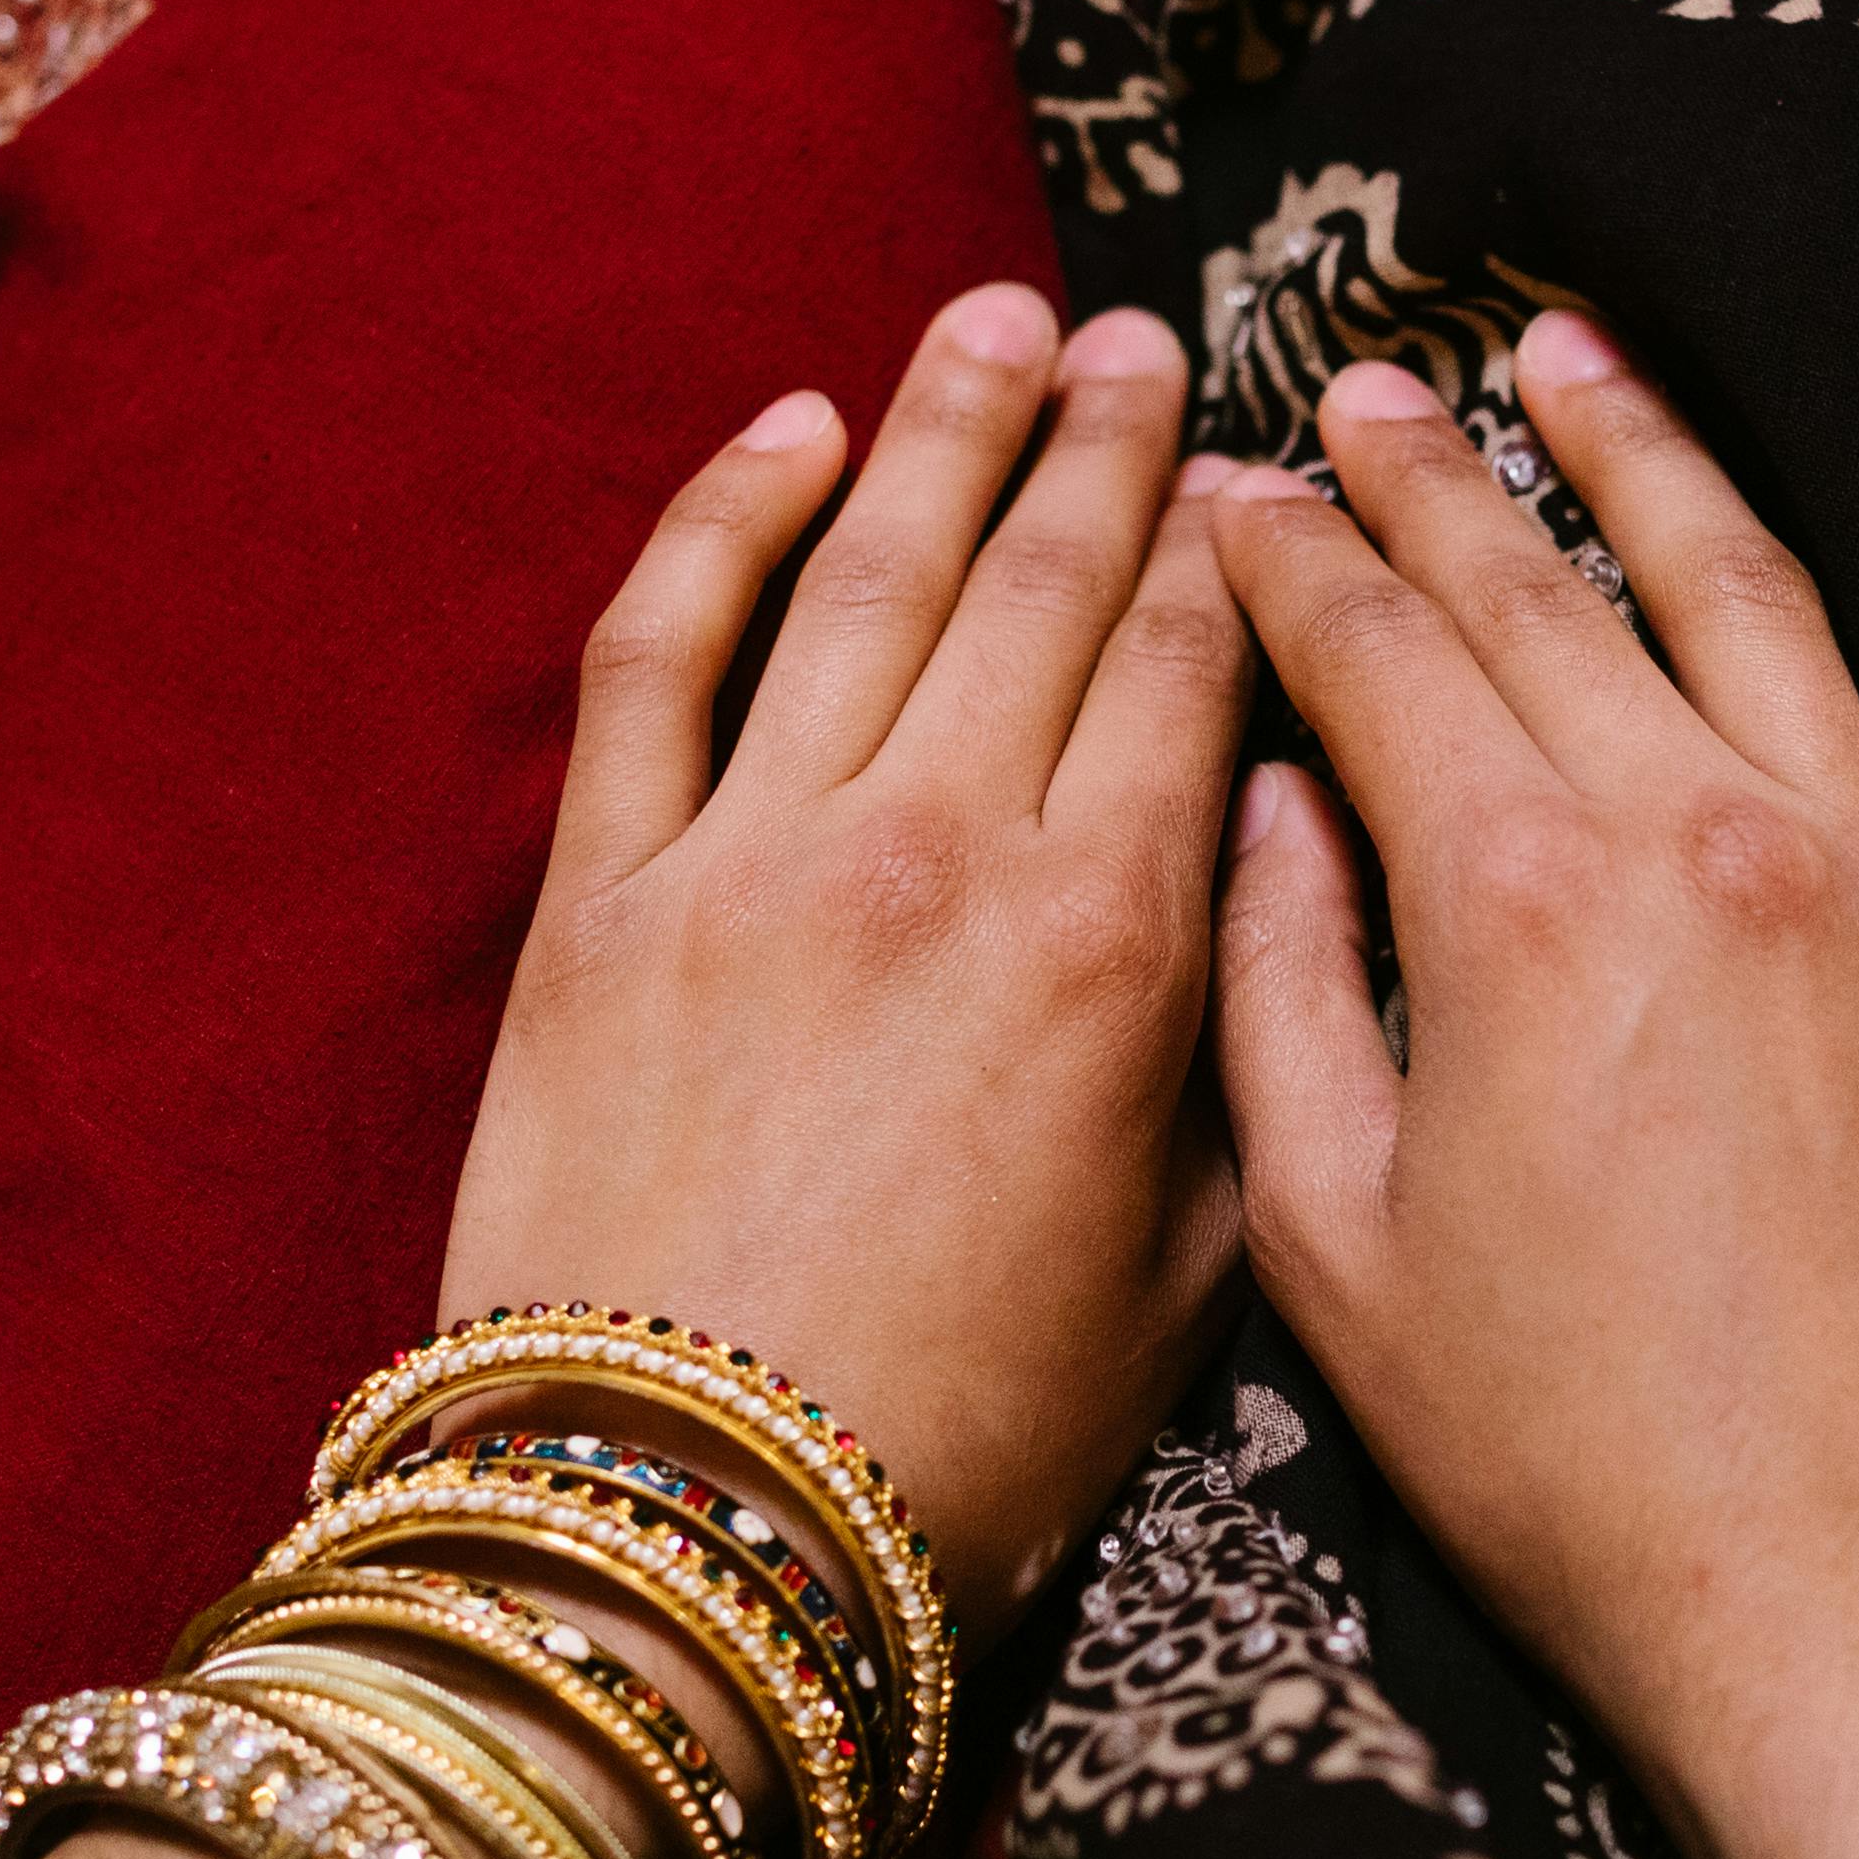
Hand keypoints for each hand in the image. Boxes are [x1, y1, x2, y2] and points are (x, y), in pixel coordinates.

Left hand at [440, 283, 1254, 1632]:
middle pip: (1044, 581)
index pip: (1190, 668)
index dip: (1231, 546)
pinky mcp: (602, 897)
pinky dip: (724, 519)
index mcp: (1111, 943)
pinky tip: (786, 433)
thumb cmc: (961, 1448)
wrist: (684, 1537)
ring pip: (870, 571)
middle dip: (1106, 440)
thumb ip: (1233, 1065)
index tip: (1256, 462)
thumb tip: (1251, 896)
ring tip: (997, 321)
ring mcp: (755, 854)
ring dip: (945, 426)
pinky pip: (663, 652)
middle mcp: (940, 852)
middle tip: (1141, 334)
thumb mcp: (1185, 1279)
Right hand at [1207, 314, 1858, 1858]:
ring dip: (1659, 458)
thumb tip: (1272, 810)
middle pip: (1544, 594)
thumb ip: (1283, 996)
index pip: (1370, 653)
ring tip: (1581, 358)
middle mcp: (1707, 838)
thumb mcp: (1338, 1252)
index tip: (1231, 492)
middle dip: (1432, 474)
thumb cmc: (1572, 1472)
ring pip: (1765, 598)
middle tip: (1366, 389)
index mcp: (1513, 903)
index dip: (1284, 558)